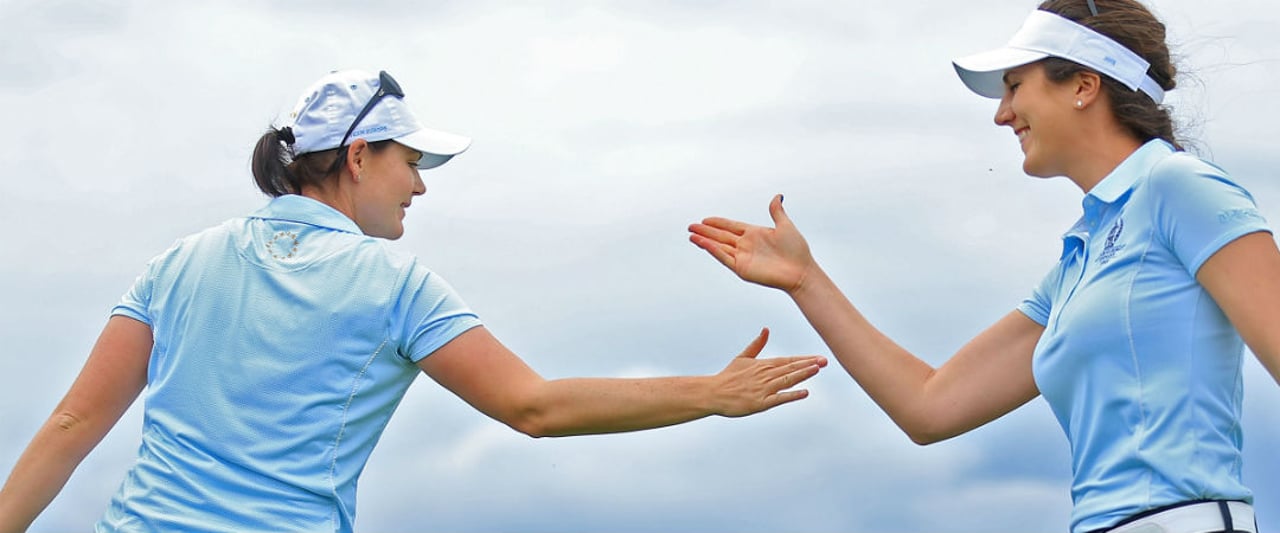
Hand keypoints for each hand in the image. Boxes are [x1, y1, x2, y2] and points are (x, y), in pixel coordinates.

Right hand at [688, 194, 815, 292]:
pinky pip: (724, 257)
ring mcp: (743, 257)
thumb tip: (777, 196)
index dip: (717, 223)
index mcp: (754, 233)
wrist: (801, 271)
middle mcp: (746, 245)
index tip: (705, 220)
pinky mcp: (742, 268)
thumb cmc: (796, 250)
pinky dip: (713, 250)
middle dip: (706, 231)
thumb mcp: (785, 225)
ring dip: (705, 241)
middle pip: (721, 235)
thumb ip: (776, 212)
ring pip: (719, 246)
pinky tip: (703, 243)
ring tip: (691, 236)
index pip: (731, 226)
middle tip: (691, 226)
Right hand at [711, 328, 826, 416]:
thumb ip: (757, 344)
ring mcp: (763, 389)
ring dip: (802, 374)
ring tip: (817, 370)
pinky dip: (792, 395)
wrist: (714, 392)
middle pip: (790, 369)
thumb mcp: (742, 357)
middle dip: (808, 364)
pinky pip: (779, 398)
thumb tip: (766, 329)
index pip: (787, 360)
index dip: (804, 359)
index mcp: (762, 365)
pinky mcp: (760, 403)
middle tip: (825, 361)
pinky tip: (804, 392)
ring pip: (787, 380)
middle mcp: (765, 375)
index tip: (818, 357)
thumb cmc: (728, 376)